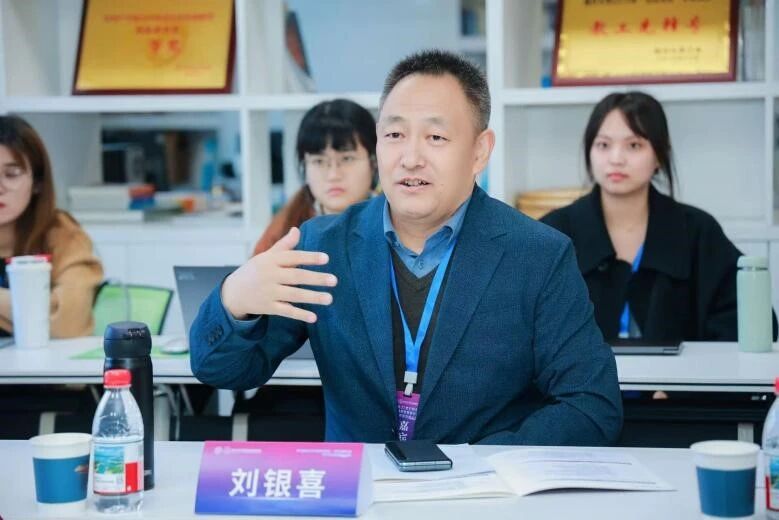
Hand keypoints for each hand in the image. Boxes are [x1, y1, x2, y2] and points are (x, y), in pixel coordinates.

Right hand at [221, 227, 336, 322]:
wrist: (233, 292)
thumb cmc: (255, 271)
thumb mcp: (266, 256)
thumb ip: (284, 245)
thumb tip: (297, 230)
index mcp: (271, 260)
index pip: (293, 257)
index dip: (309, 257)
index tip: (326, 258)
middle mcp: (270, 276)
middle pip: (296, 277)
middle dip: (316, 279)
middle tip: (335, 280)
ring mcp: (268, 292)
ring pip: (293, 295)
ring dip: (312, 297)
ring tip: (330, 298)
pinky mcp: (267, 308)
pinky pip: (286, 311)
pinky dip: (299, 315)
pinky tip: (314, 317)